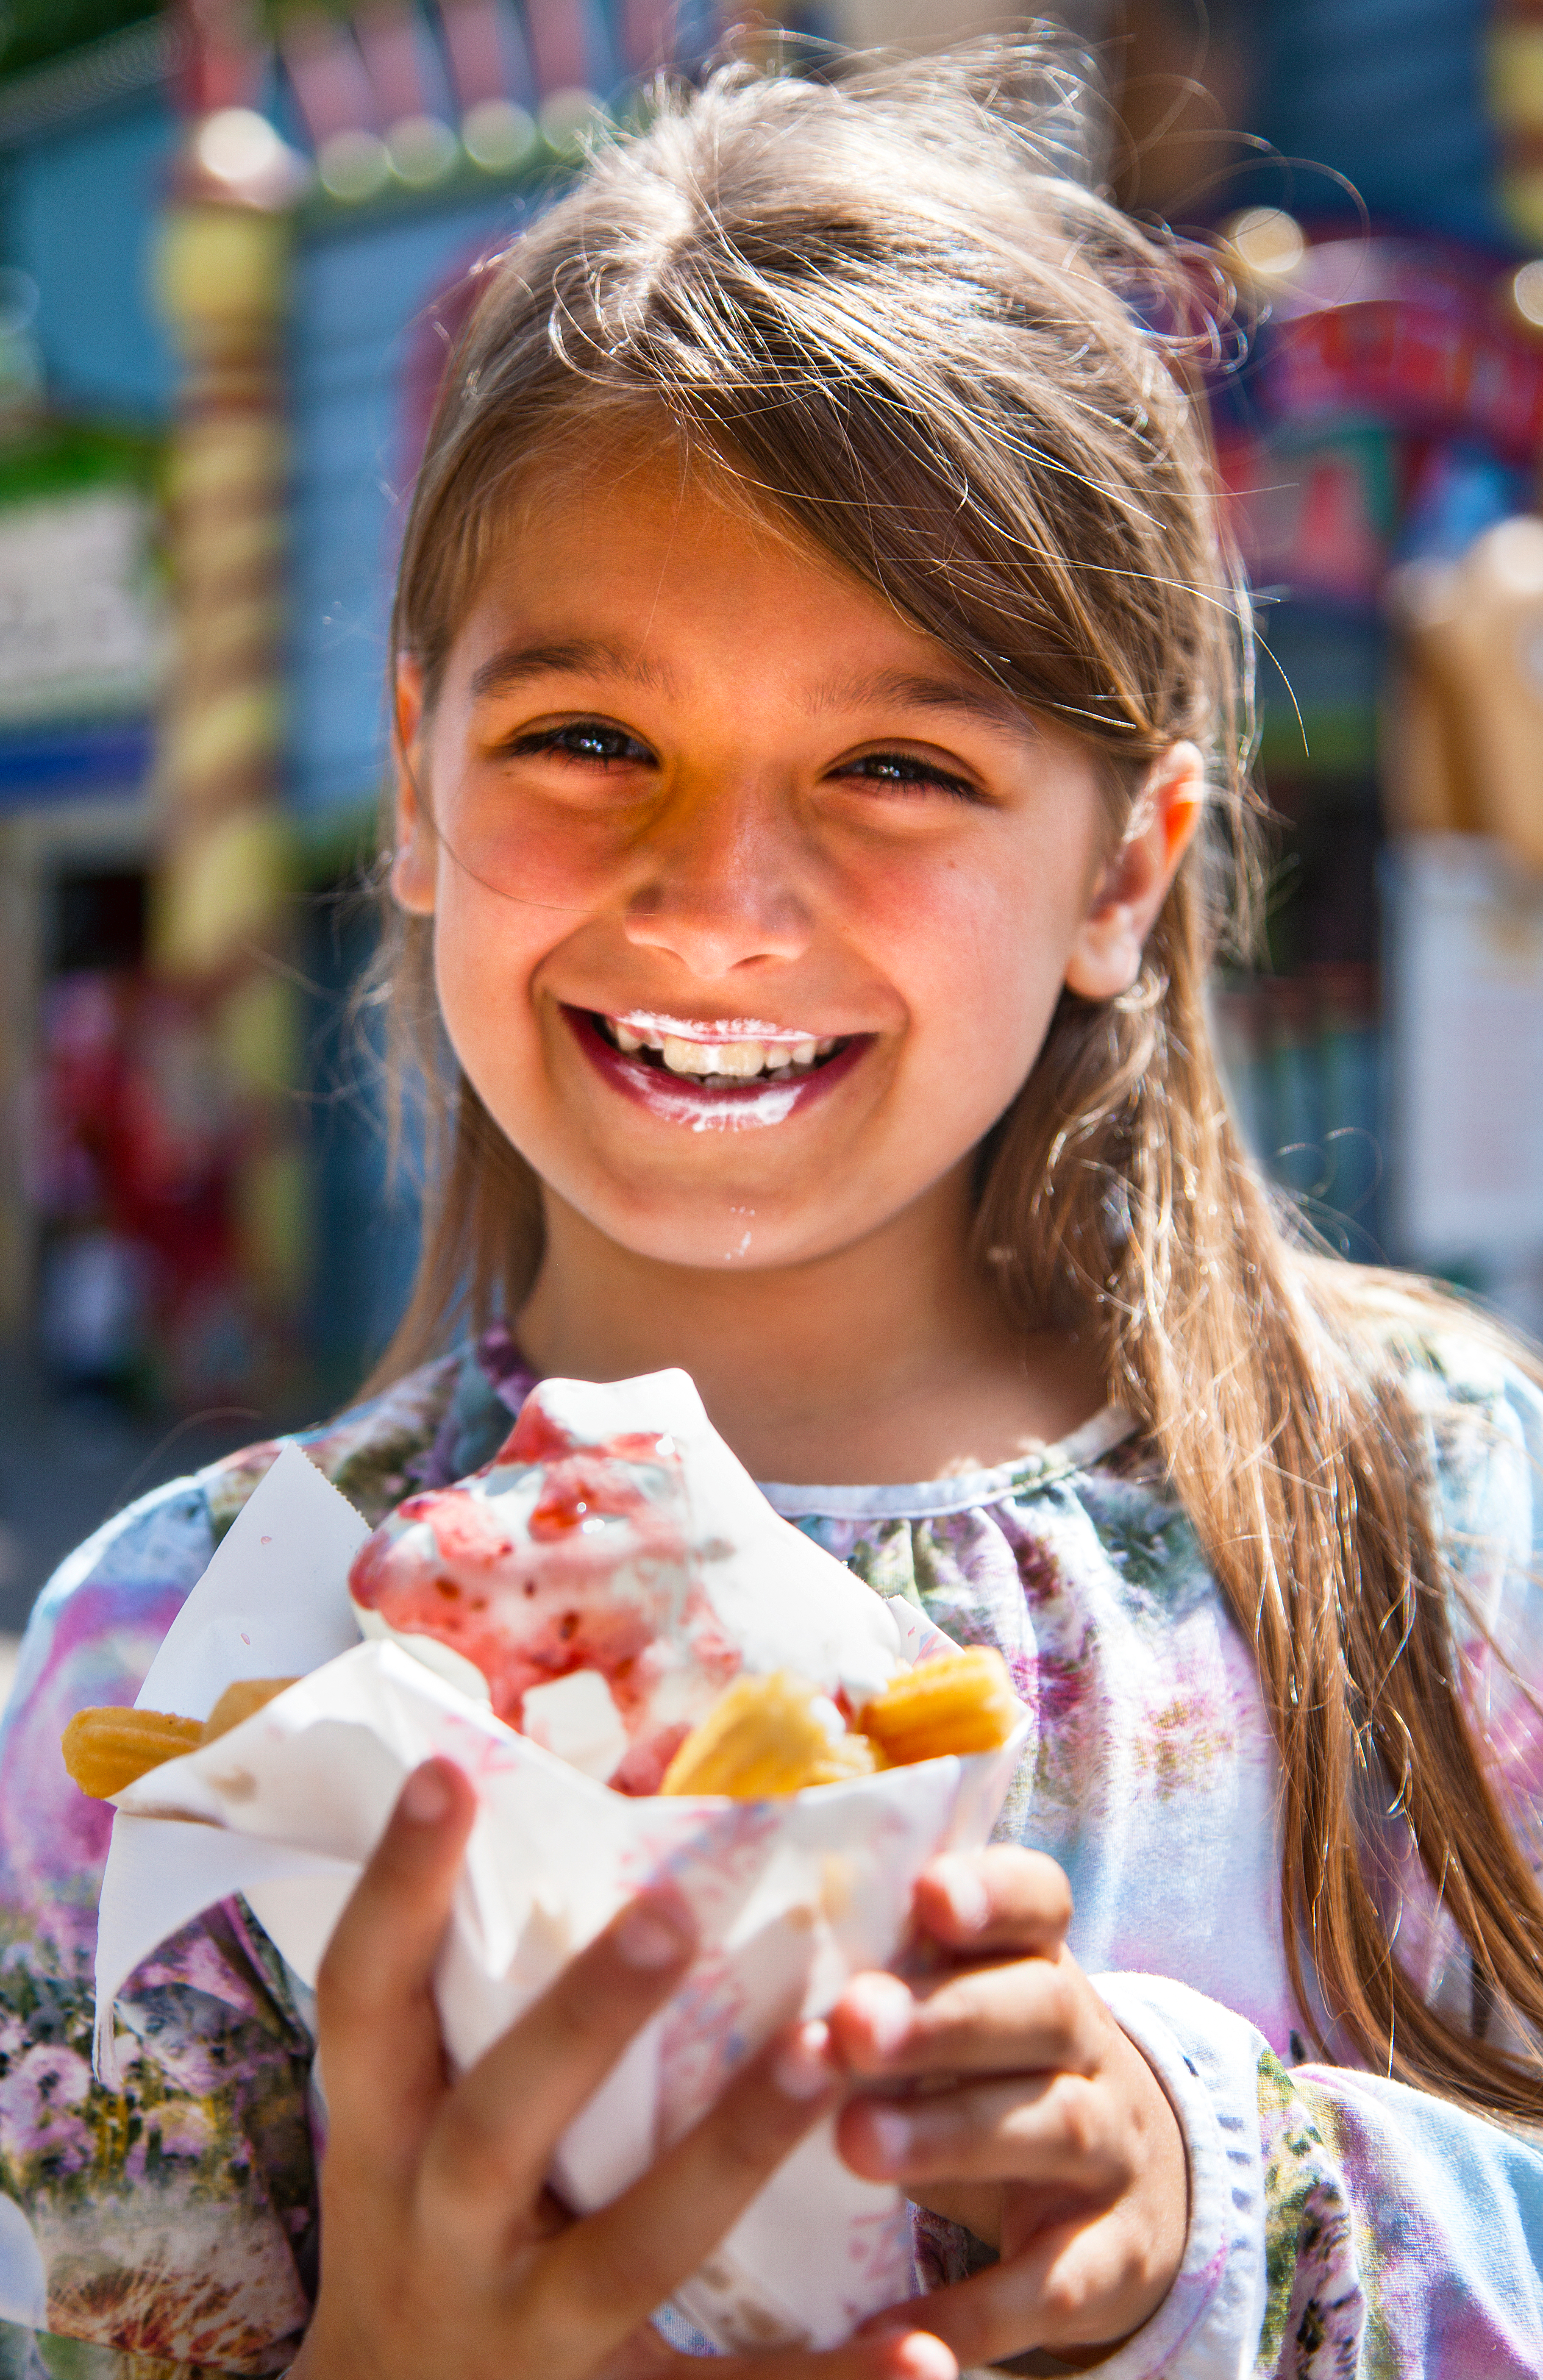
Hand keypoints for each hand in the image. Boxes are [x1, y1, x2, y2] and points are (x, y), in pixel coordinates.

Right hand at [291, 1759, 956, 2379]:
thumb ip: (464, 1996)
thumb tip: (533, 1788)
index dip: (396, 1887)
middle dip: (584, 2017)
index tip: (448, 1772)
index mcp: (385, 2138)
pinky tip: (925, 2346)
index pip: (364, 1997)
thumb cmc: (416, 2225)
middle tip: (678, 1909)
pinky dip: (828, 2379)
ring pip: (631, 2249)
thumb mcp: (403, 2122)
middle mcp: (442, 2232)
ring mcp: (527, 2335)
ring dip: (728, 2152)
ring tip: (818, 2056)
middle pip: (500, 2122)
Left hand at [829, 1847, 1186, 2370]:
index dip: (992, 1893)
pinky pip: (1054, 2282)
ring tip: (855, 2143)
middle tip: (853, 2025)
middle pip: (1037, 2009)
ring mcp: (1110, 2149)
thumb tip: (718, 1938)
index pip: (1039, 1900)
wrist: (1117, 2197)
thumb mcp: (952, 2011)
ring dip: (952, 2134)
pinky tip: (901, 2324)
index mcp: (1037, 1964)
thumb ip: (878, 1971)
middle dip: (945, 2017)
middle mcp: (1085, 2045)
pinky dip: (981, 2308)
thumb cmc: (980, 2076)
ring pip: (1048, 2125)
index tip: (928, 1894)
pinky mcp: (1112, 2258)